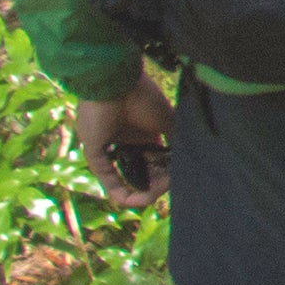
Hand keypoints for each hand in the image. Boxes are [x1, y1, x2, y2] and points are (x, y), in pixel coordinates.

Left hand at [76, 76, 174, 205]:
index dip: (168, 174)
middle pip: (144, 174)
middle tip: (165, 187)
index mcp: (145, 135)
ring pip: (127, 180)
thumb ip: (176, 143)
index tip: (180, 178)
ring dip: (141, 193)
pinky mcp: (95, 156)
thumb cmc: (142, 98)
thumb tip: (189, 161)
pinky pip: (107, 180)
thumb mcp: (168, 122)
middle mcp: (128, 145)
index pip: (157, 163)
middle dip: (157, 185)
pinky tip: (134, 200)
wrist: (114, 83)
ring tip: (150, 196)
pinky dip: (120, 194)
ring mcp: (110, 151)